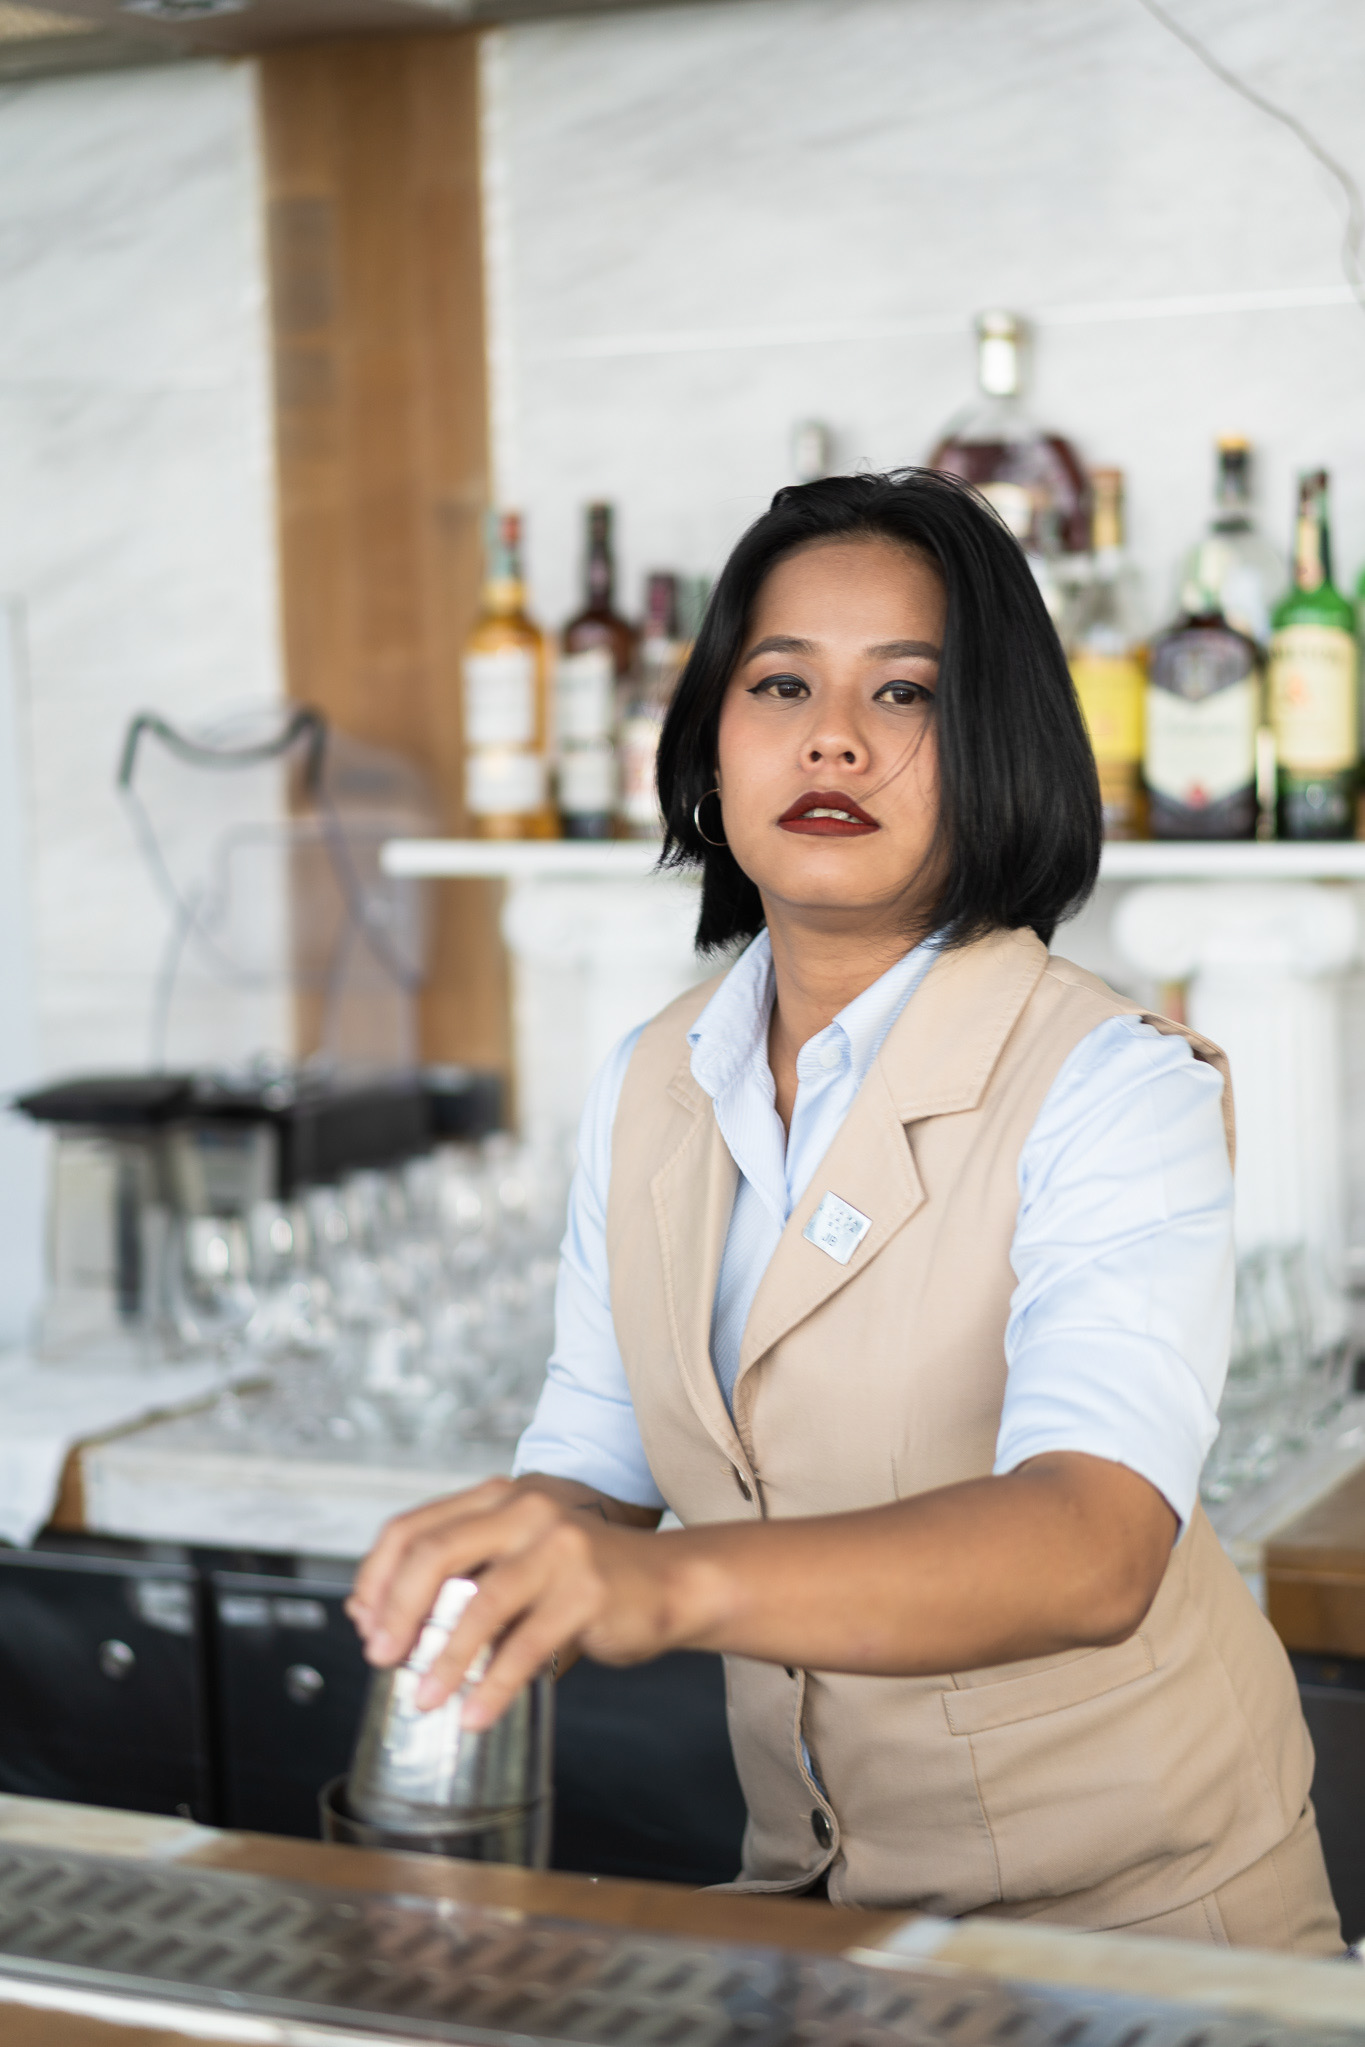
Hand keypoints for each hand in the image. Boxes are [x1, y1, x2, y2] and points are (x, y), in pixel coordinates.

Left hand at [346, 1478, 692, 1729]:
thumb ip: (463, 1577)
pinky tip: (476, 1713)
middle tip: (380, 1656)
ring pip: (480, 1603)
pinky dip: (494, 1686)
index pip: (413, 1528)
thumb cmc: (583, 1578)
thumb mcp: (517, 1560)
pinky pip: (527, 1645)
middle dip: (397, 1611)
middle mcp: (525, 1510)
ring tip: (425, 1697)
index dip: (378, 1577)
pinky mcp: (587, 1590)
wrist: (670, 1581)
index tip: (363, 1622)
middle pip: (435, 1553)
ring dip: (443, 1658)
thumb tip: (383, 1623)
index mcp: (498, 1499)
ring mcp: (558, 1547)